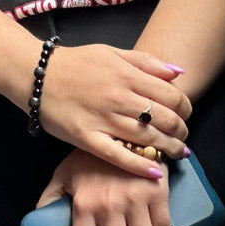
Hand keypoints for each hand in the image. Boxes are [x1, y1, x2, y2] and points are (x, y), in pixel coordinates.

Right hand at [39, 43, 191, 178]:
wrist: (38, 74)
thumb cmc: (77, 62)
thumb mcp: (112, 52)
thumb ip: (146, 61)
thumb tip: (179, 71)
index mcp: (127, 74)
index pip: (171, 94)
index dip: (185, 107)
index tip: (186, 114)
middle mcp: (119, 97)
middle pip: (164, 118)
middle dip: (181, 130)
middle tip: (183, 137)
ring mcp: (103, 119)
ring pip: (147, 138)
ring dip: (169, 149)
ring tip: (178, 154)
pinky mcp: (87, 139)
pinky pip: (118, 156)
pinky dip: (139, 166)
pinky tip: (155, 173)